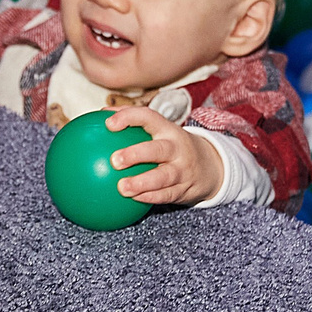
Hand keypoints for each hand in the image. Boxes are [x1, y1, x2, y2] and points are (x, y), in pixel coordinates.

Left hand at [105, 106, 221, 205]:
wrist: (209, 166)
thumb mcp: (160, 131)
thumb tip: (101, 112)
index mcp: (167, 130)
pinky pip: (165, 195)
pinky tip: (133, 199)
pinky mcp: (184, 189)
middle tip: (114, 161)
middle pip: (158, 150)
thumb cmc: (172, 145)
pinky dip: (149, 197)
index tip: (108, 124)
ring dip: (141, 183)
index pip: (149, 117)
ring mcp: (182, 170)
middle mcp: (177, 148)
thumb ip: (134, 121)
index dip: (129, 118)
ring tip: (121, 188)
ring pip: (162, 177)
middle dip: (136, 154)